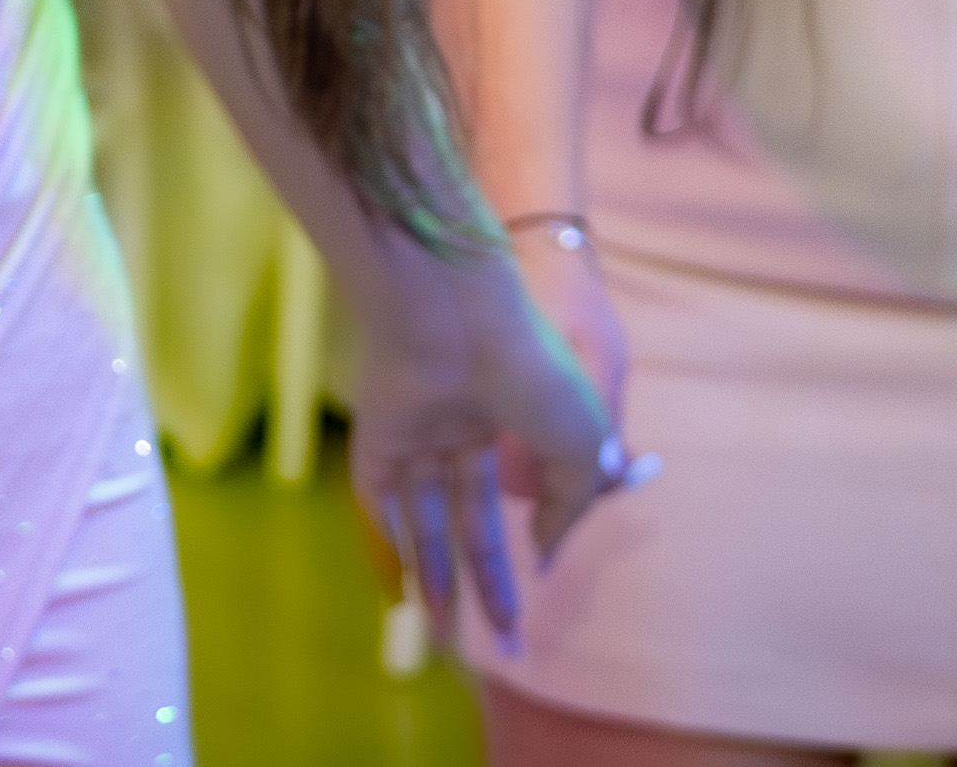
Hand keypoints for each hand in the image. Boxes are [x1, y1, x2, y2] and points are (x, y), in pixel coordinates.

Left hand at [348, 237, 634, 653]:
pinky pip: (376, 498)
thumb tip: (545, 552)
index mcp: (510, 416)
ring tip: (444, 635)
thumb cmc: (534, 375)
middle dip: (481, 579)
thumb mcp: (581, 446)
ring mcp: (414, 431)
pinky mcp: (375, 436)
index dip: (524, 546)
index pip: (511, 494)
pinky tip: (395, 592)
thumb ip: (568, 504)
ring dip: (432, 574)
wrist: (462, 319)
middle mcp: (458, 424)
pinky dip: (383, 542)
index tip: (535, 591)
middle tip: (496, 637)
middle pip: (465, 518)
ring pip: (422, 517)